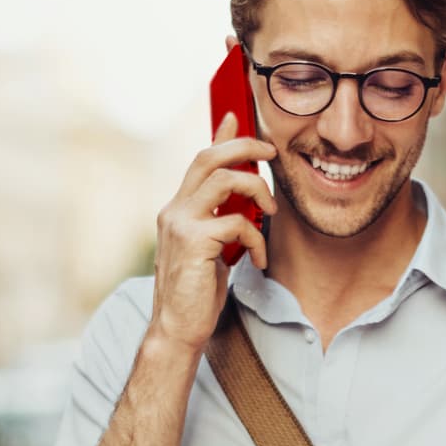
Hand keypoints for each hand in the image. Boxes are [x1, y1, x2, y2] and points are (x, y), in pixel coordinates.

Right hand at [147, 111, 276, 352]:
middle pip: (210, 157)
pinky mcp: (193, 242)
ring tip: (270, 213)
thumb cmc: (196, 292)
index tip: (236, 116)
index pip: (200, 160)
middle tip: (271, 153)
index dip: (220, 136)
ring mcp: (180, 224)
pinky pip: (237, 221)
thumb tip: (241, 200)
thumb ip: (220, 219)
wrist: (177, 328)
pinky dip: (256, 238)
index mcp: (177, 209)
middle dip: (245, 146)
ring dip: (257, 190)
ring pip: (226, 180)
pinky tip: (258, 257)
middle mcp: (174, 210)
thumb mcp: (212, 248)